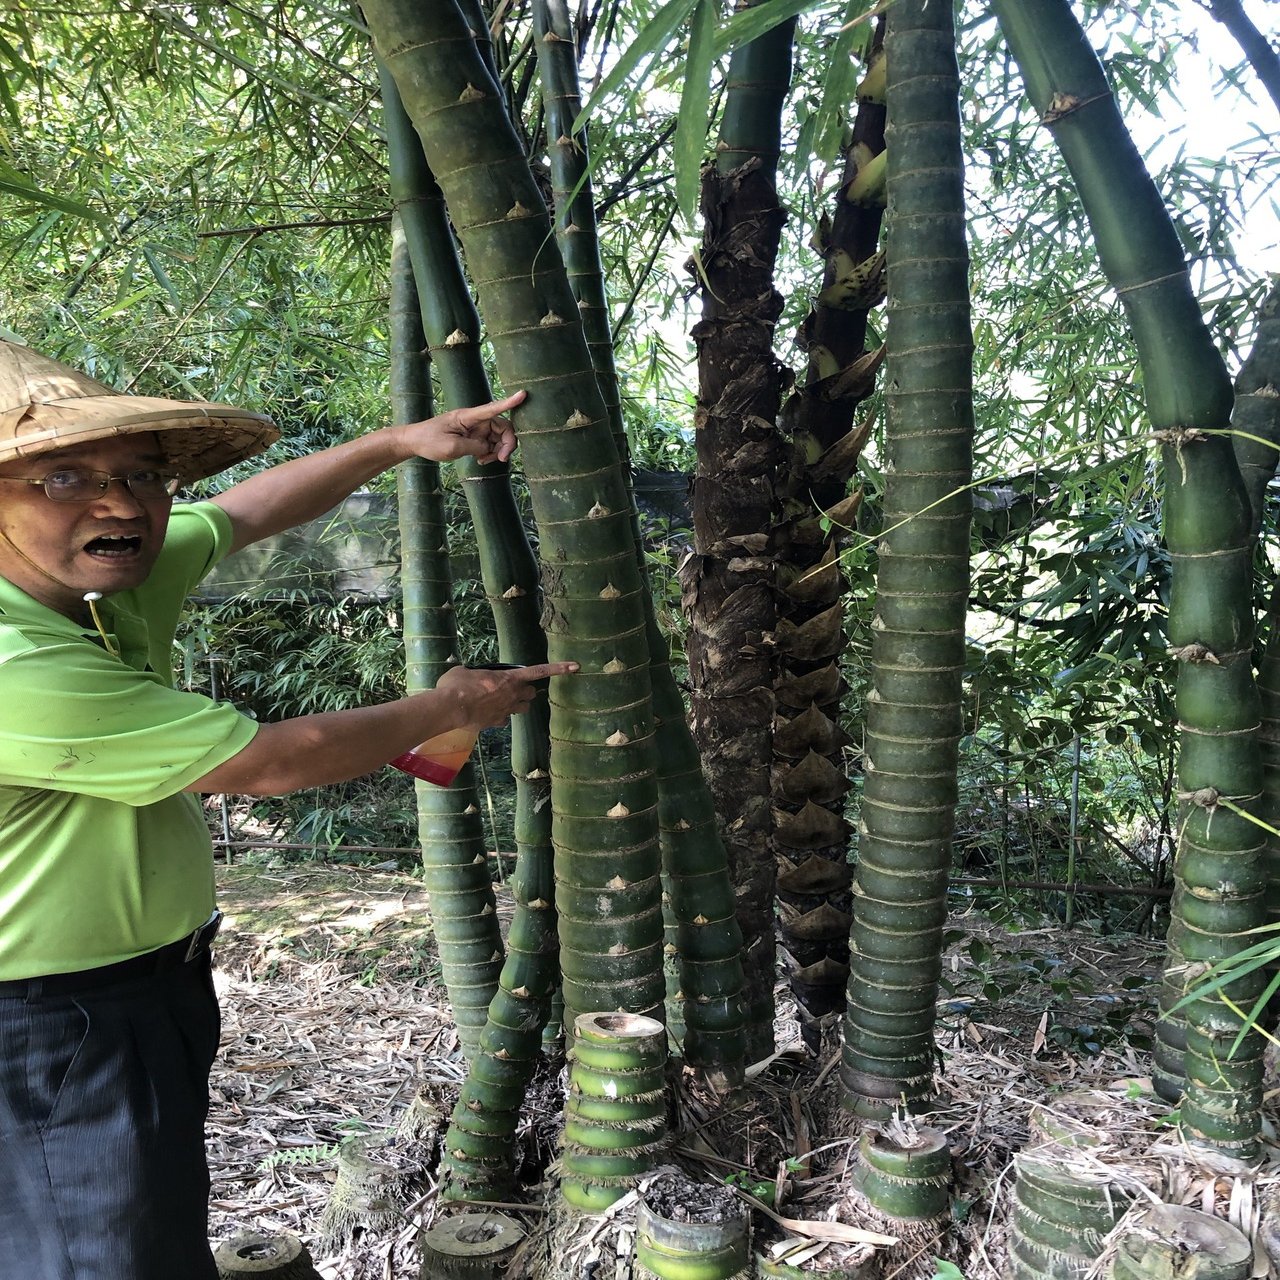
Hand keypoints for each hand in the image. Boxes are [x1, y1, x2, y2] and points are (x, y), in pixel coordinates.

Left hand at [403, 390, 525, 464]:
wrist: (414, 442)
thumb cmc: (429, 440)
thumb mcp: (452, 447)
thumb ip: (474, 446)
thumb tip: (489, 447)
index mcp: (469, 416)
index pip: (493, 408)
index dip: (509, 402)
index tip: (523, 394)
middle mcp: (475, 420)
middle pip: (503, 427)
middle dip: (506, 443)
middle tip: (501, 459)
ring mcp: (475, 429)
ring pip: (498, 438)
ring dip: (497, 451)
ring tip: (484, 461)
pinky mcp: (473, 437)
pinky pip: (490, 445)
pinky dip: (489, 453)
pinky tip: (480, 460)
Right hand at [436, 660, 577, 728]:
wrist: (450, 708)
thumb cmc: (456, 685)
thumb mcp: (465, 671)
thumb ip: (474, 673)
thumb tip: (468, 675)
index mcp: (509, 678)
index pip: (539, 671)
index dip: (559, 668)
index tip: (575, 666)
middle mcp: (512, 695)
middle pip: (532, 693)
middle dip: (527, 691)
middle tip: (514, 687)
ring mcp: (506, 711)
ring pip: (523, 709)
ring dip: (518, 704)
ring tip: (502, 700)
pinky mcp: (496, 723)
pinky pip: (504, 719)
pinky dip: (499, 716)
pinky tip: (486, 713)